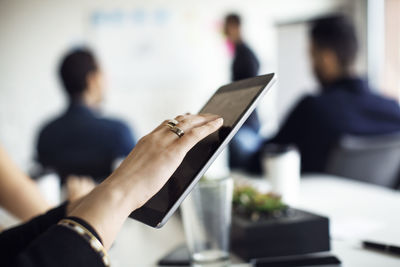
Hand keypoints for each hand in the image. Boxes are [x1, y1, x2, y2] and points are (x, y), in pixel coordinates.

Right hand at [69, 114, 222, 249]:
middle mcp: (155, 137)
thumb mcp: (138, 172)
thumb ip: (149, 167)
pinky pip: (195, 135)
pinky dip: (208, 127)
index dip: (179, 120)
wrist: (119, 191)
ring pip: (188, 124)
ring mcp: (164, 143)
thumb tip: (157, 172)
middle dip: (195, 117)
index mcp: (145, 142)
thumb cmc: (125, 189)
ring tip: (215, 118)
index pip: (165, 125)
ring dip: (204, 119)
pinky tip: (218, 124)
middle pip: (179, 121)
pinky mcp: (173, 153)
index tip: (187, 116)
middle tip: (206, 115)